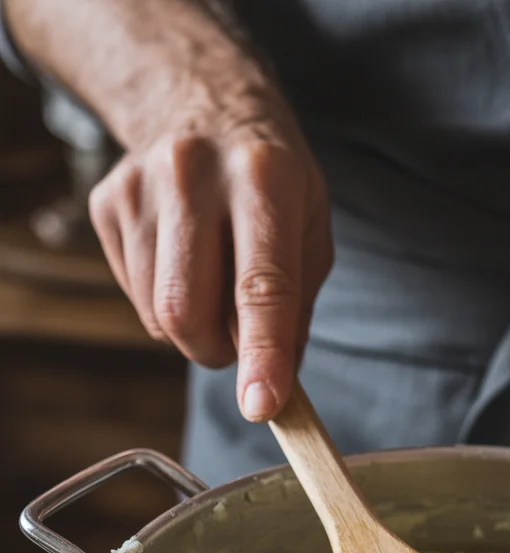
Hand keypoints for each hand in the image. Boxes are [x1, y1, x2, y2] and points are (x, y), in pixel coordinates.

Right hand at [89, 99, 331, 420]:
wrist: (200, 99)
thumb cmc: (270, 177)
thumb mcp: (311, 225)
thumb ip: (297, 307)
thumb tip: (279, 385)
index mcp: (264, 178)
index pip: (261, 285)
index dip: (262, 352)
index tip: (261, 405)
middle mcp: (194, 174)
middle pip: (188, 311)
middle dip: (217, 352)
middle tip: (239, 342)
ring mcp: (140, 185)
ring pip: (158, 314)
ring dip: (192, 330)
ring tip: (214, 285)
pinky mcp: (107, 202)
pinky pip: (135, 296)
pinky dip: (165, 305)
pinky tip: (183, 262)